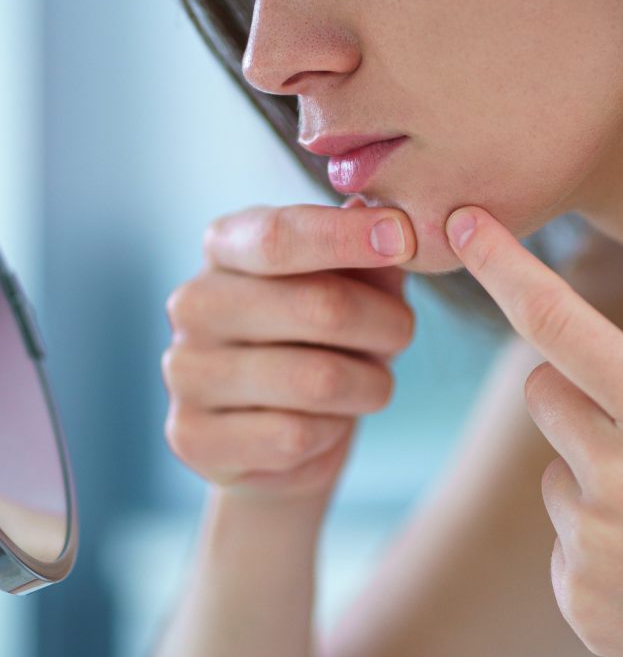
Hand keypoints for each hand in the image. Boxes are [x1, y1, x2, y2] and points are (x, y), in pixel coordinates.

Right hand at [160, 197, 415, 500]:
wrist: (284, 439)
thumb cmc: (325, 342)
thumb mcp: (356, 287)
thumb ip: (370, 255)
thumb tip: (381, 217)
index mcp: (226, 246)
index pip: (281, 235)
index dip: (346, 237)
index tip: (404, 237)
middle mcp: (194, 302)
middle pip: (318, 306)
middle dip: (387, 324)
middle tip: (403, 333)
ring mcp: (185, 371)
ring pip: (318, 381)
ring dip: (370, 385)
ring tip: (370, 384)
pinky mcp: (193, 438)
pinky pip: (297, 437)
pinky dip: (334, 431)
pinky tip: (326, 424)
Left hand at [445, 206, 622, 656]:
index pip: (560, 321)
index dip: (504, 264)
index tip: (462, 222)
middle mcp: (617, 477)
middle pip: (542, 391)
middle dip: (579, 392)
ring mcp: (591, 544)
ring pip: (554, 470)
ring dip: (595, 475)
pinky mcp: (576, 598)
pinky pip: (562, 537)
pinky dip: (596, 539)